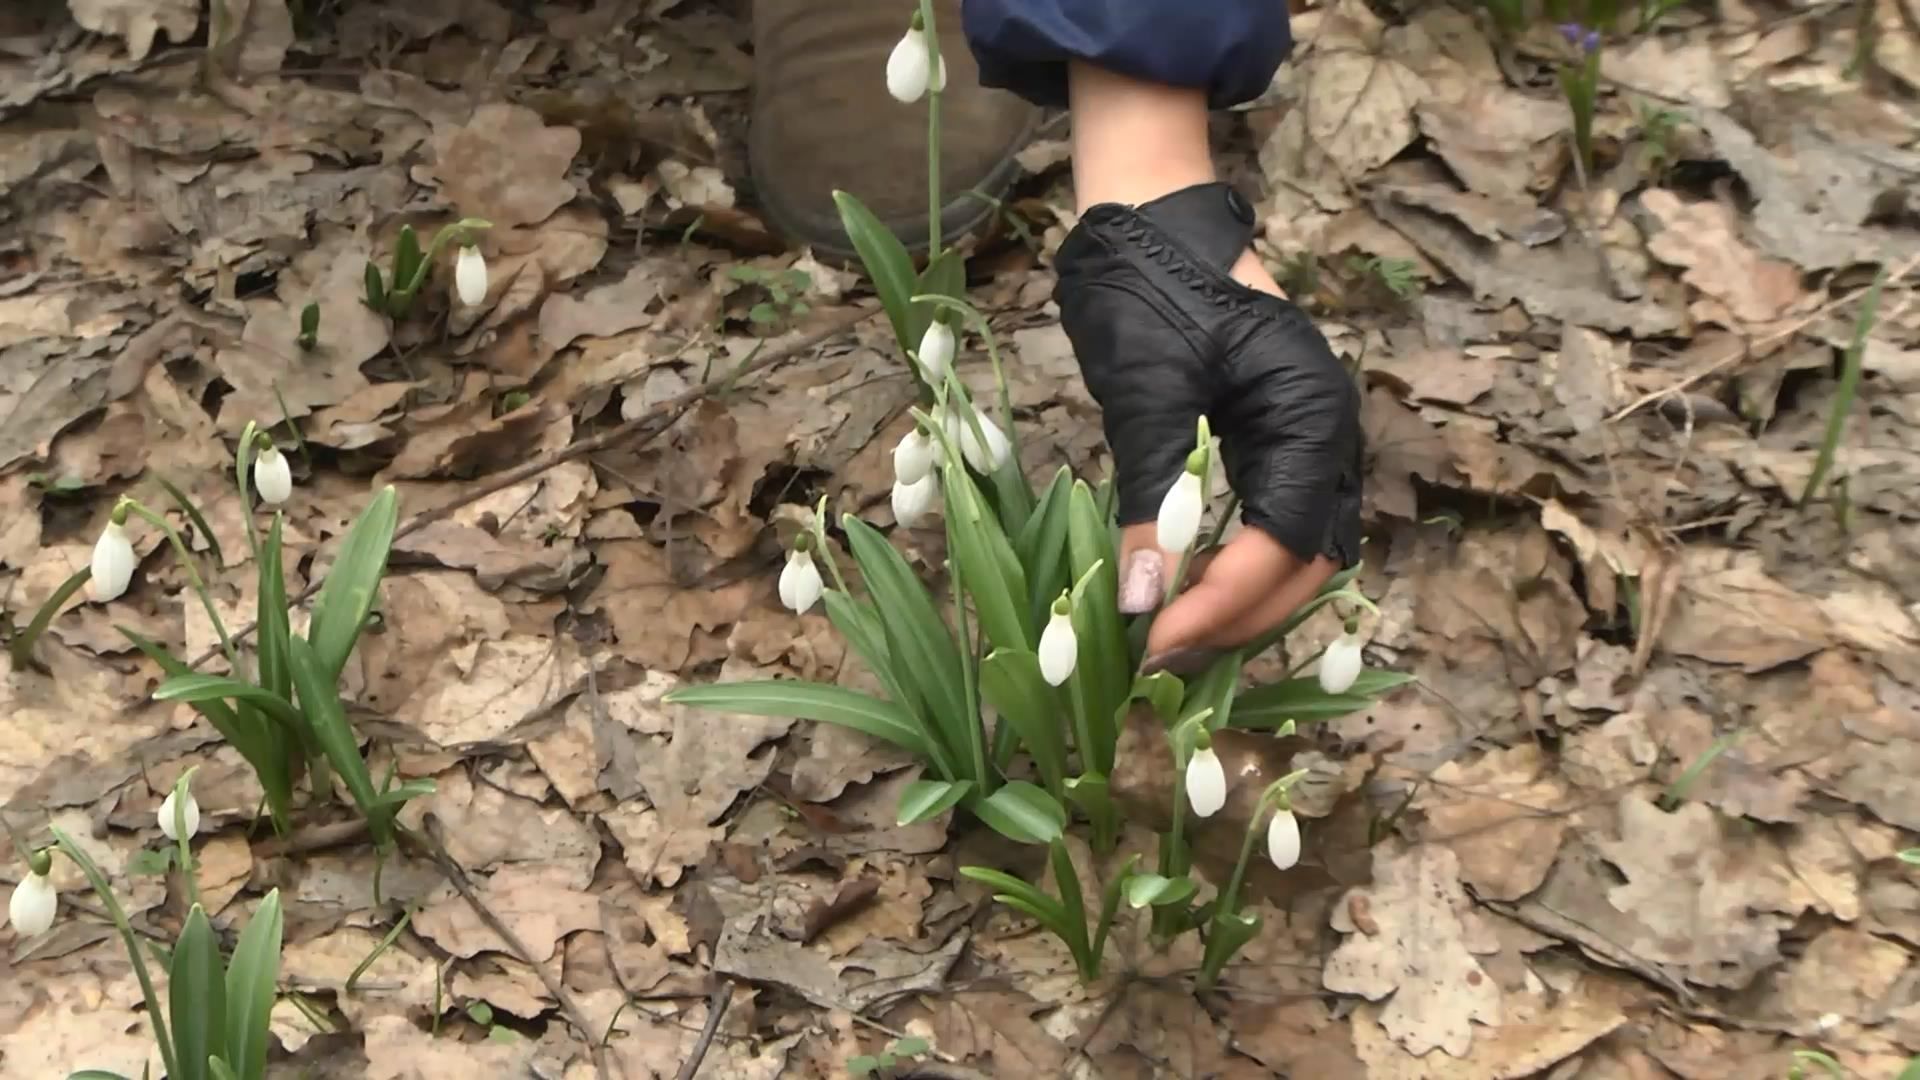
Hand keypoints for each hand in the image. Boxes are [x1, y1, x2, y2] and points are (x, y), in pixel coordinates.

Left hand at [1051, 181, 1362, 671]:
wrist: (1147, 215)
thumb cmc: (1147, 285)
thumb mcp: (1145, 389)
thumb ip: (1152, 494)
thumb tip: (1144, 601)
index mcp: (1311, 413)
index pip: (1284, 542)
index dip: (1225, 604)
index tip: (1156, 643)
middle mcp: (1326, 433)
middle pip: (1306, 561)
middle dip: (1241, 617)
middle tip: (1162, 656)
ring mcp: (1306, 437)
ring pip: (1296, 551)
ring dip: (1244, 603)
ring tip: (1174, 637)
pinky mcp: (1274, 440)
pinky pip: (1273, 525)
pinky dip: (1239, 569)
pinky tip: (1191, 591)